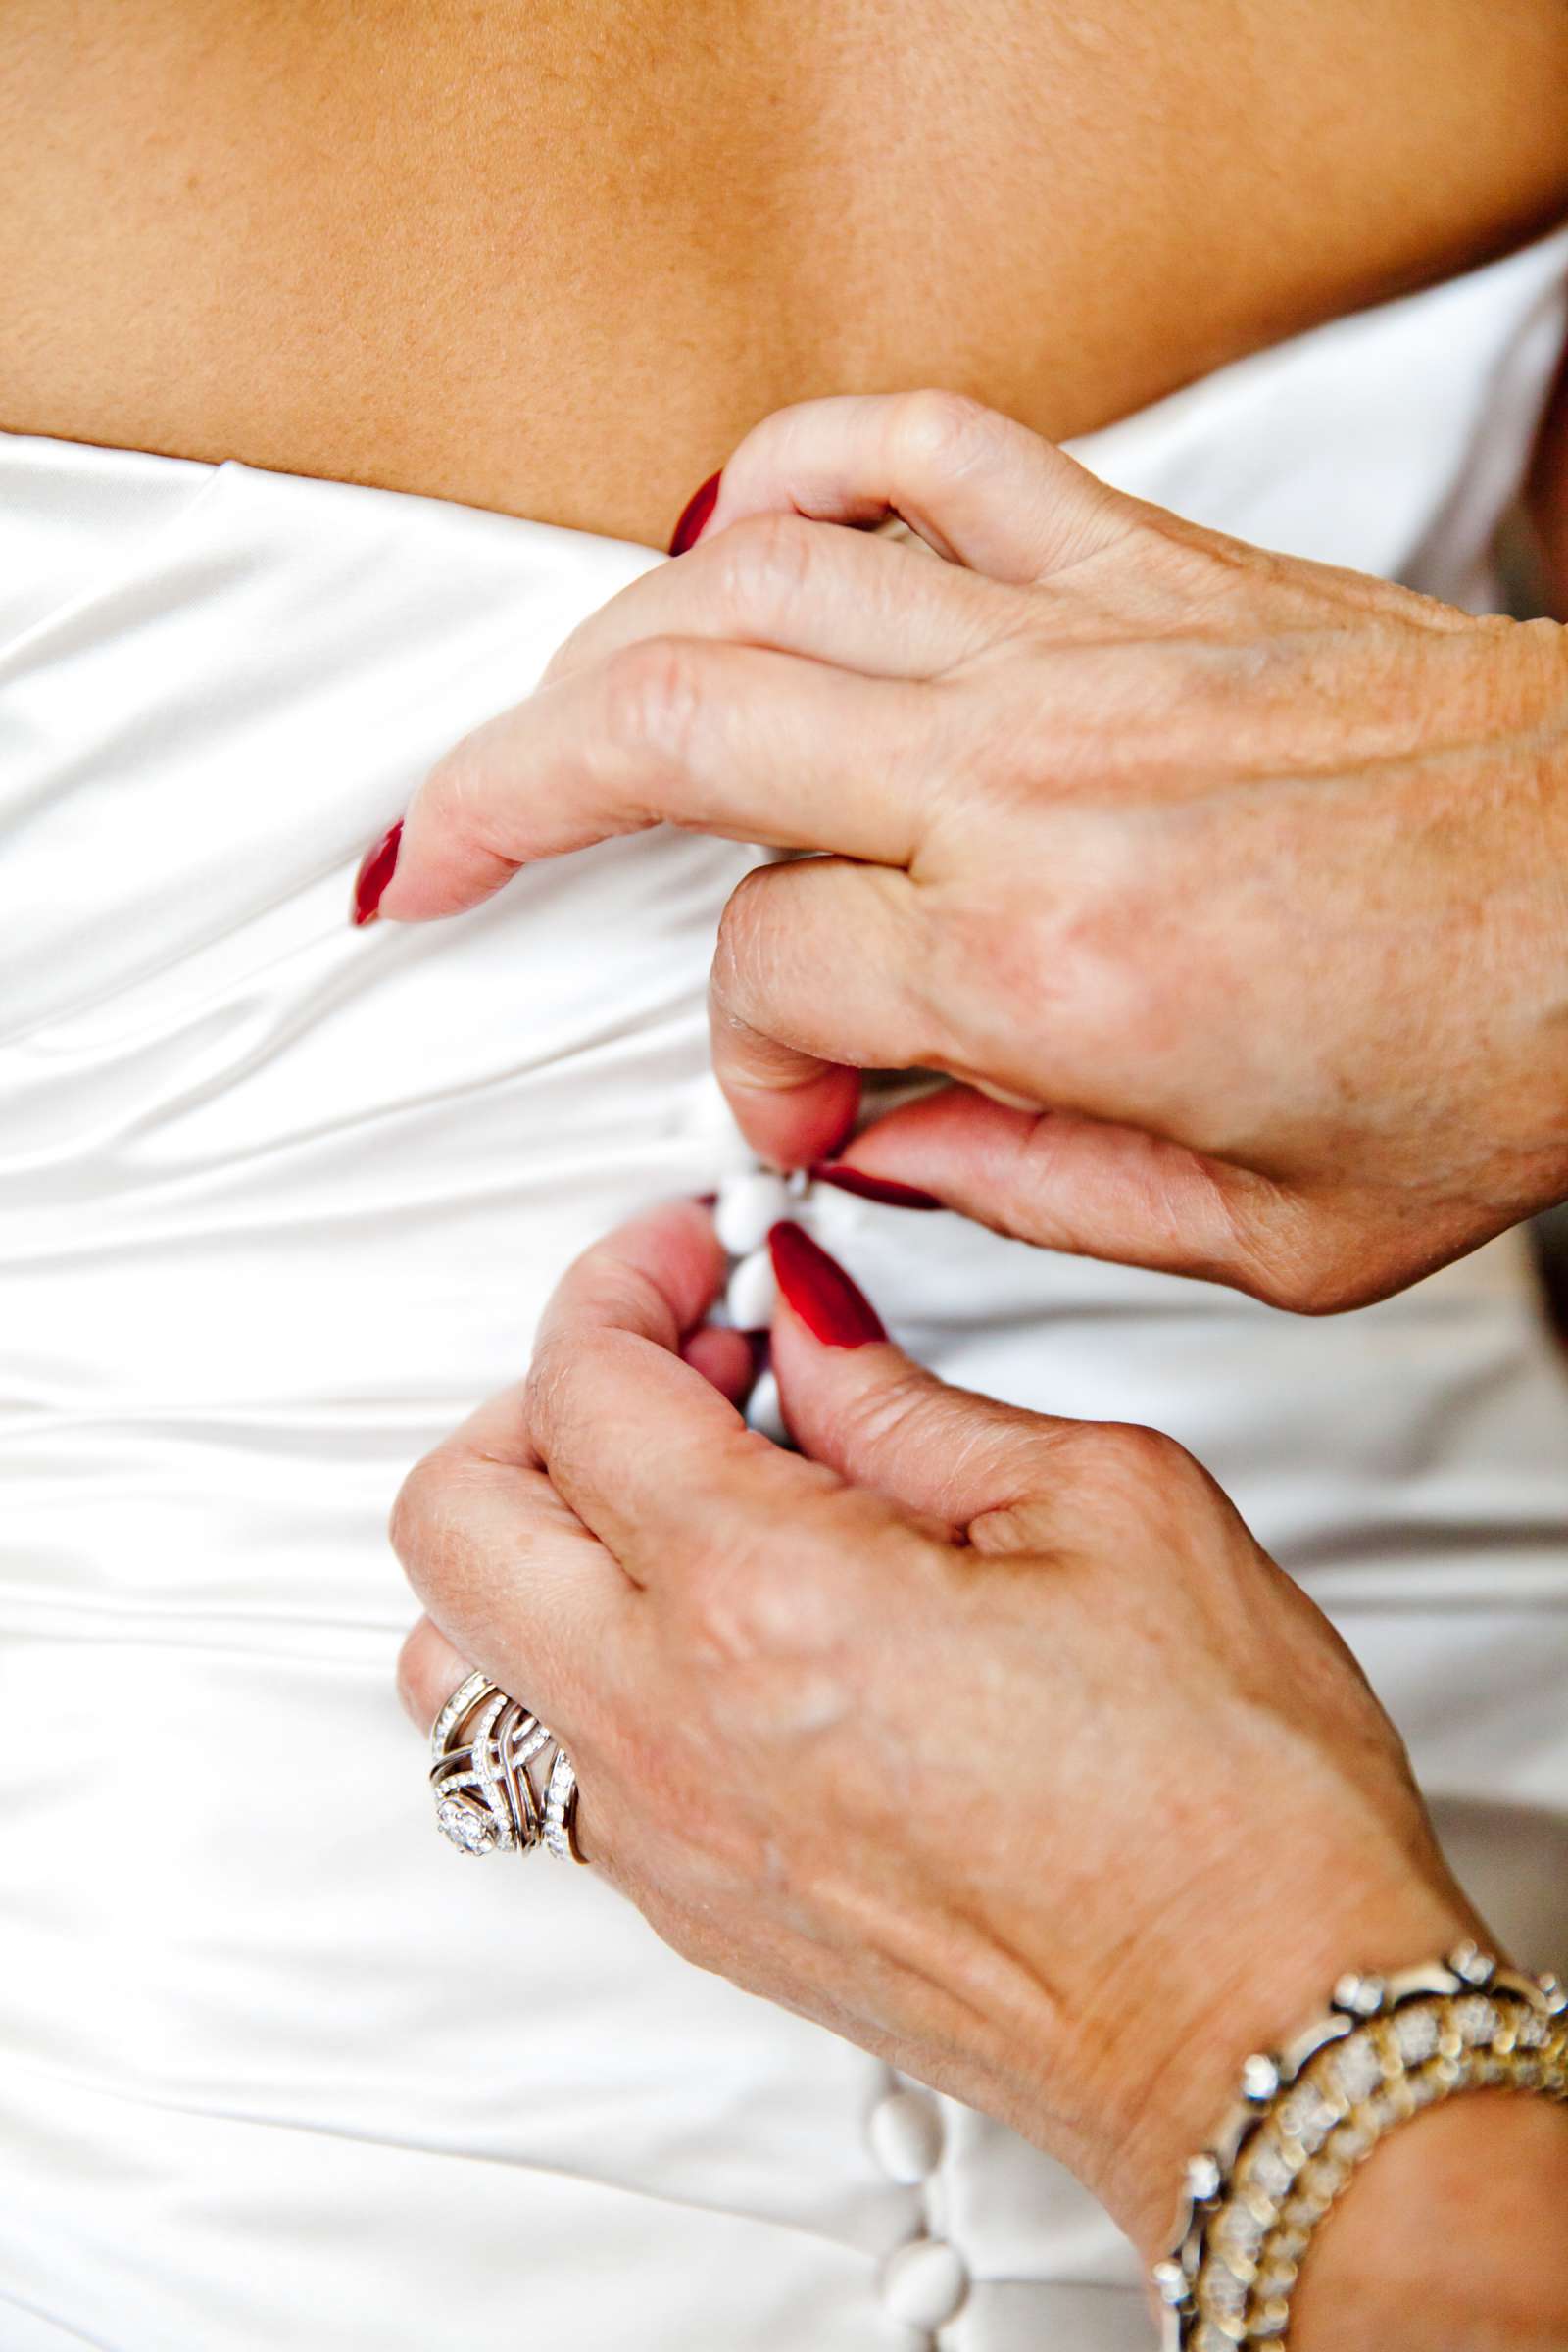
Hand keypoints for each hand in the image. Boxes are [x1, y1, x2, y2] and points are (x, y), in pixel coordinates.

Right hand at [366, 392, 1567, 1311]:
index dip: (752, 1074)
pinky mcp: (1148, 565)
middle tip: (427, 862)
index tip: (807, 1121)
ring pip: (753, 586)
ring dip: (598, 652)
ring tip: (534, 732)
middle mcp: (1041, 778)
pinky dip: (801, 470)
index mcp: (1061, 969)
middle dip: (498, 800)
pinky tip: (736, 530)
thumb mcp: (1265, 1239)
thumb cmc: (1504, 1053)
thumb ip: (1025, 1194)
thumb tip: (882, 1148)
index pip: (775, 986)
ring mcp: (1086, 644)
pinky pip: (926, 454)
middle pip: (669, 730)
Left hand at [391, 1200, 1478, 2260]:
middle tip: (680, 1362)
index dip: (624, 1279)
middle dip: (539, 1398)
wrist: (1252, 2034)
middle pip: (453, 1517)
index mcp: (763, 1603)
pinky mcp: (696, 1914)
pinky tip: (718, 1621)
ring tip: (681, 1493)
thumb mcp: (1104, 1505)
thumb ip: (908, 1403)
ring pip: (460, 1658)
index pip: (579, 1387)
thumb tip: (808, 1329)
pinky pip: (546, 1761)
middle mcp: (671, 1733)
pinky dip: (582, 1654)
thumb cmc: (1222, 1803)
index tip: (691, 1254)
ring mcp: (666, 1841)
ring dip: (536, 1539)